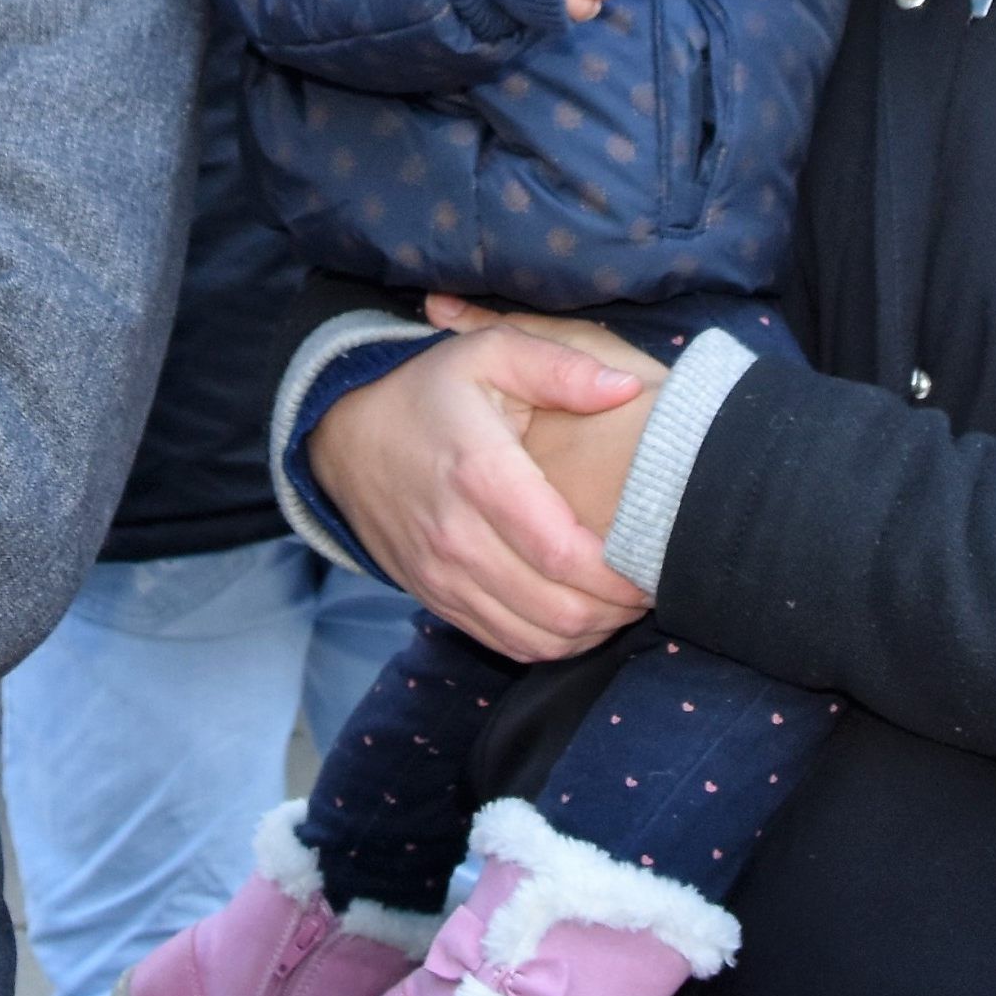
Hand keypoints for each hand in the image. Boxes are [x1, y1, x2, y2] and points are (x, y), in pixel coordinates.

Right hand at [307, 323, 657, 660]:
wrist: (342, 434)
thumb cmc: (428, 391)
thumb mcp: (489, 352)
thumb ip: (560, 367)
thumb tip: (625, 388)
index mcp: (480, 474)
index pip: (563, 553)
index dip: (619, 574)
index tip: (653, 564)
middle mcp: (457, 537)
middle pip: (557, 609)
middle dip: (616, 608)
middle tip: (647, 584)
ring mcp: (443, 575)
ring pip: (536, 638)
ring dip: (590, 631)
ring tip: (618, 602)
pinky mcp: (435, 597)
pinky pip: (506, 643)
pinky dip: (552, 642)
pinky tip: (577, 614)